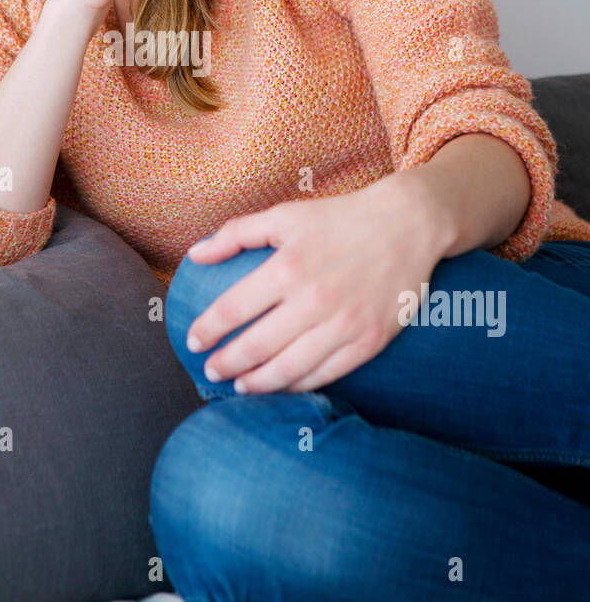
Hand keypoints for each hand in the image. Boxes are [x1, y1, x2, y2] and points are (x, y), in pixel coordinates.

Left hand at [183, 175, 444, 393]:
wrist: (408, 224)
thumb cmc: (340, 218)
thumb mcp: (284, 215)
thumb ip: (235, 234)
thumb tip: (194, 254)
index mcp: (287, 268)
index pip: (232, 310)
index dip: (207, 330)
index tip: (193, 342)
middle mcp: (313, 300)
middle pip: (256, 347)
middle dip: (226, 364)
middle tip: (211, 371)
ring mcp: (344, 324)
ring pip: (289, 369)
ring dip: (258, 383)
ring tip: (241, 385)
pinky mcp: (369, 341)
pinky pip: (326, 374)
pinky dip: (299, 385)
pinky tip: (283, 385)